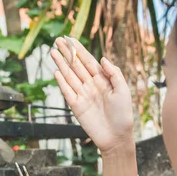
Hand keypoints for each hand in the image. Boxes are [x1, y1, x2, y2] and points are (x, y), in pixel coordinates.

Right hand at [51, 37, 133, 153]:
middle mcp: (91, 85)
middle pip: (76, 66)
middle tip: (57, 40)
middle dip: (67, 53)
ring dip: (61, 64)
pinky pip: (67, 92)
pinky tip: (57, 71)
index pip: (88, 61)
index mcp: (103, 80)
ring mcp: (82, 95)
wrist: (117, 137)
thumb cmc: (123, 114)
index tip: (70, 38)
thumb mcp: (123, 90)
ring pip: (69, 76)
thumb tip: (102, 59)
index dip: (79, 50)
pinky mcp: (76, 107)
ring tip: (53, 52)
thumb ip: (114, 73)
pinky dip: (62, 82)